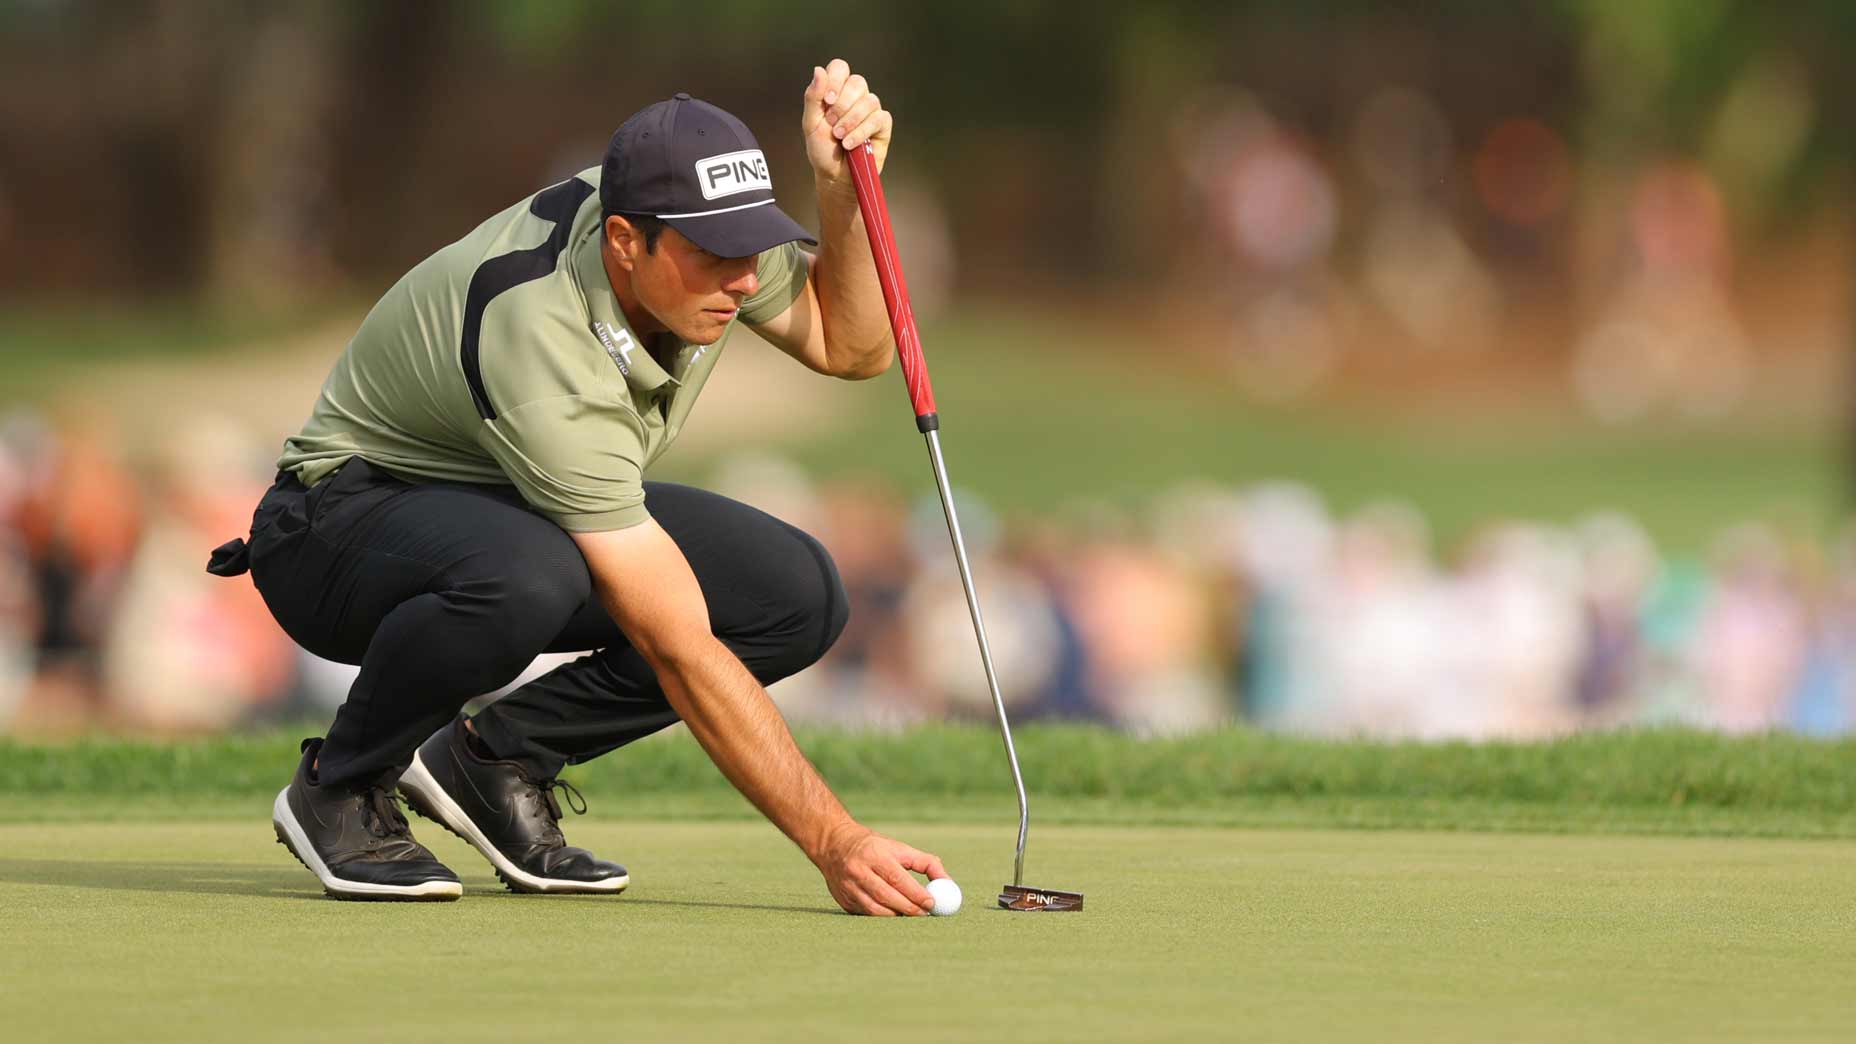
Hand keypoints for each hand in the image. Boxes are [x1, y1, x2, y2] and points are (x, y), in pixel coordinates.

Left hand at [802, 58, 890, 182]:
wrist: (834, 175)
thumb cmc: (822, 149)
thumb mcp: (810, 123)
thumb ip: (813, 97)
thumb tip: (818, 70)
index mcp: (837, 90)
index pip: (840, 67)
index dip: (835, 80)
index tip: (827, 101)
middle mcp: (856, 97)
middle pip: (857, 82)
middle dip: (842, 105)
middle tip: (832, 125)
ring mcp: (871, 110)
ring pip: (869, 101)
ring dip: (851, 121)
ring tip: (840, 137)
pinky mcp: (883, 125)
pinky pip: (878, 119)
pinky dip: (862, 132)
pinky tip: (851, 144)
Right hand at [812, 821, 946, 915]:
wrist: (832, 844)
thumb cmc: (874, 847)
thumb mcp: (898, 848)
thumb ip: (925, 863)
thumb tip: (947, 883)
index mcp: (874, 854)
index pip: (897, 878)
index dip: (915, 893)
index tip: (931, 903)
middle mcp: (858, 870)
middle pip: (886, 896)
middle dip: (908, 908)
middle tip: (925, 915)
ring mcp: (847, 887)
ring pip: (875, 910)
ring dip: (895, 916)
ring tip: (910, 915)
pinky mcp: (842, 900)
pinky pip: (866, 914)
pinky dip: (882, 917)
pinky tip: (892, 914)